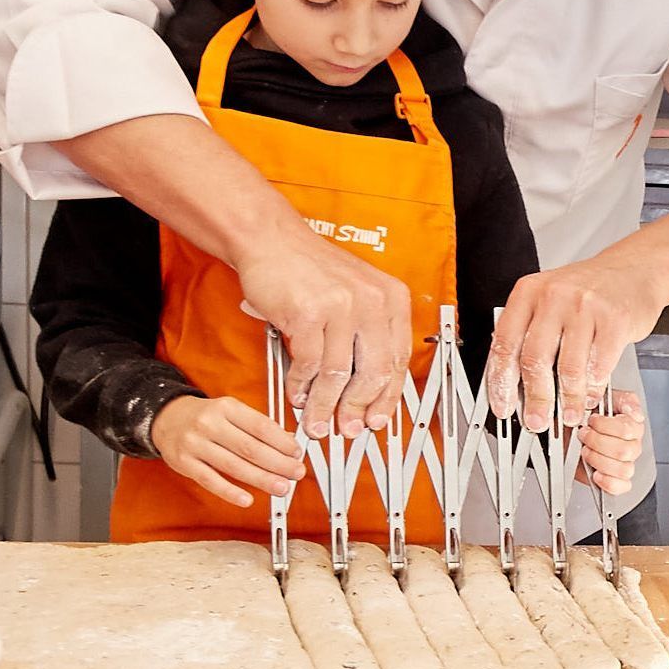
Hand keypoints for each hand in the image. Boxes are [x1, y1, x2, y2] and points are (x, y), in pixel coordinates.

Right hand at [150, 396, 306, 509]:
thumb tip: (286, 444)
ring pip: (233, 466)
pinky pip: (210, 480)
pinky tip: (247, 499)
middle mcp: (209, 423)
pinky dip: (230, 492)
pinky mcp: (184, 463)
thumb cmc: (204, 417)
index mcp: (226, 407)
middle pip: (250, 448)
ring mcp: (195, 444)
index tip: (296, 453)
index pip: (260, 425)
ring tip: (281, 487)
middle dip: (277, 463)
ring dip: (261, 479)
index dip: (281, 441)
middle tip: (296, 473)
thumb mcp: (230, 411)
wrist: (165, 417)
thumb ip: (256, 426)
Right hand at [234, 224, 409, 439]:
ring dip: (325, 406)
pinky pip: (308, 364)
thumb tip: (366, 389)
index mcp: (391, 298)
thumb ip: (365, 335)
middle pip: (373, 372)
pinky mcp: (308, 313)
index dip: (387, 397)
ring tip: (317, 422)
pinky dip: (301, 386)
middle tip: (347, 429)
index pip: (397, 360)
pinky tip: (297, 395)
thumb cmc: (308, 268)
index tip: (377, 419)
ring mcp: (341, 306)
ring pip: (338, 374)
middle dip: (358, 409)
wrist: (271, 239)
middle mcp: (372, 300)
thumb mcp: (354, 293)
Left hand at [486, 255, 664, 430]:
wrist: (633, 269)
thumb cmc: (589, 290)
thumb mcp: (549, 300)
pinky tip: (590, 395)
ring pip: (569, 368)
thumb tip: (513, 383)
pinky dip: (593, 387)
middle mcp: (553, 295)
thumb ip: (529, 333)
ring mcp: (585, 306)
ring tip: (568, 414)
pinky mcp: (615, 319)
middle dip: (535, 399)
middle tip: (537, 421)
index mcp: (528, 292)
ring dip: (568, 400)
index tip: (503, 407)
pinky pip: (599, 365)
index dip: (501, 383)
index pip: (504, 344)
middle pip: (535, 359)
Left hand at [576, 390, 645, 495]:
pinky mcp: (614, 479)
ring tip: (586, 451)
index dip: (606, 426)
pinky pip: (622, 486)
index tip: (592, 420)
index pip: (628, 430)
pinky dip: (607, 481)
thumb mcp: (602, 396)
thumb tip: (635, 412)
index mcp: (632, 425)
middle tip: (584, 435)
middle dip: (597, 442)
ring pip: (624, 469)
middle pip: (625, 451)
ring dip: (599, 460)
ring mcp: (624, 462)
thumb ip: (625, 400)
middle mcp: (631, 444)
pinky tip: (596, 472)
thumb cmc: (584, 413)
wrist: (565, 429)